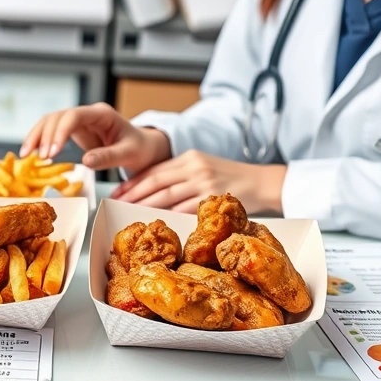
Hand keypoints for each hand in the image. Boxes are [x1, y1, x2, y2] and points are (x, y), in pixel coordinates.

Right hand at [19, 103, 171, 171]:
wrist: (142, 148)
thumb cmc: (139, 149)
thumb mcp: (129, 154)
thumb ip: (109, 157)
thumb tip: (86, 161)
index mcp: (102, 114)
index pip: (74, 116)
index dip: (60, 132)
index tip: (53, 152)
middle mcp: (88, 114)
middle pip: (57, 117)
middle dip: (45, 136)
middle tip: (40, 159)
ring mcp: (79, 121)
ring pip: (50, 121)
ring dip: (37, 136)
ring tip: (27, 156)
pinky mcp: (74, 131)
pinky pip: (52, 132)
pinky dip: (40, 141)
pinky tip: (31, 154)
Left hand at [111, 150, 286, 214]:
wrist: (263, 182)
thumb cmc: (231, 177)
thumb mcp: (203, 166)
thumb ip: (181, 174)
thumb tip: (153, 190)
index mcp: (188, 157)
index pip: (154, 170)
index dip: (133, 182)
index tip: (117, 192)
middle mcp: (193, 167)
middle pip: (156, 182)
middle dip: (133, 195)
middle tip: (117, 205)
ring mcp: (203, 181)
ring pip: (167, 196)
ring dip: (146, 206)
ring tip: (131, 215)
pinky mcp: (213, 197)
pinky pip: (185, 209)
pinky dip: (169, 216)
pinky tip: (159, 222)